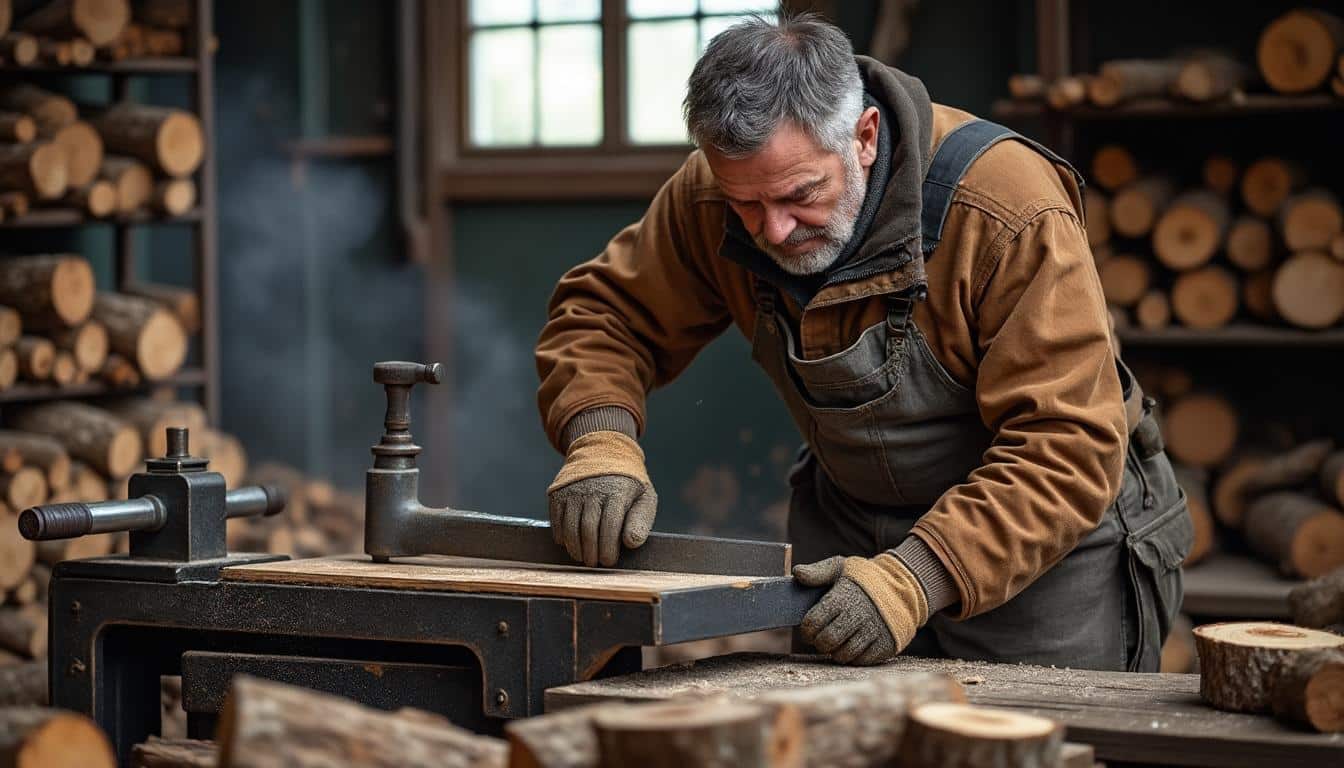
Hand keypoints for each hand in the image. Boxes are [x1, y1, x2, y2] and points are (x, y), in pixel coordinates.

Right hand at [547, 431, 656, 566]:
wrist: (602, 453)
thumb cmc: (628, 483)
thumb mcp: (645, 497)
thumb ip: (641, 521)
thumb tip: (631, 543)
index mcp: (618, 491)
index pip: (610, 526)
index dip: (608, 548)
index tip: (609, 561)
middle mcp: (593, 489)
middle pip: (588, 529)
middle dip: (591, 552)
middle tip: (595, 564)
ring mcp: (573, 490)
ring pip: (570, 527)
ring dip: (575, 548)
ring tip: (583, 558)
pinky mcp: (558, 492)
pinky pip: (556, 520)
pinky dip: (561, 536)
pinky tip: (569, 544)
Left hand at [793, 553, 928, 665]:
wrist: (904, 588)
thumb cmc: (865, 579)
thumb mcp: (842, 567)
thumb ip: (818, 572)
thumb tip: (797, 573)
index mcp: (844, 597)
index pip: (813, 622)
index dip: (807, 630)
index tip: (809, 629)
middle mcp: (859, 615)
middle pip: (827, 641)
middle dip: (819, 643)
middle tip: (822, 638)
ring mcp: (874, 632)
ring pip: (843, 655)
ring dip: (836, 652)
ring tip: (838, 641)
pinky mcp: (885, 645)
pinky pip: (861, 661)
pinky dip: (853, 657)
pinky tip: (853, 645)